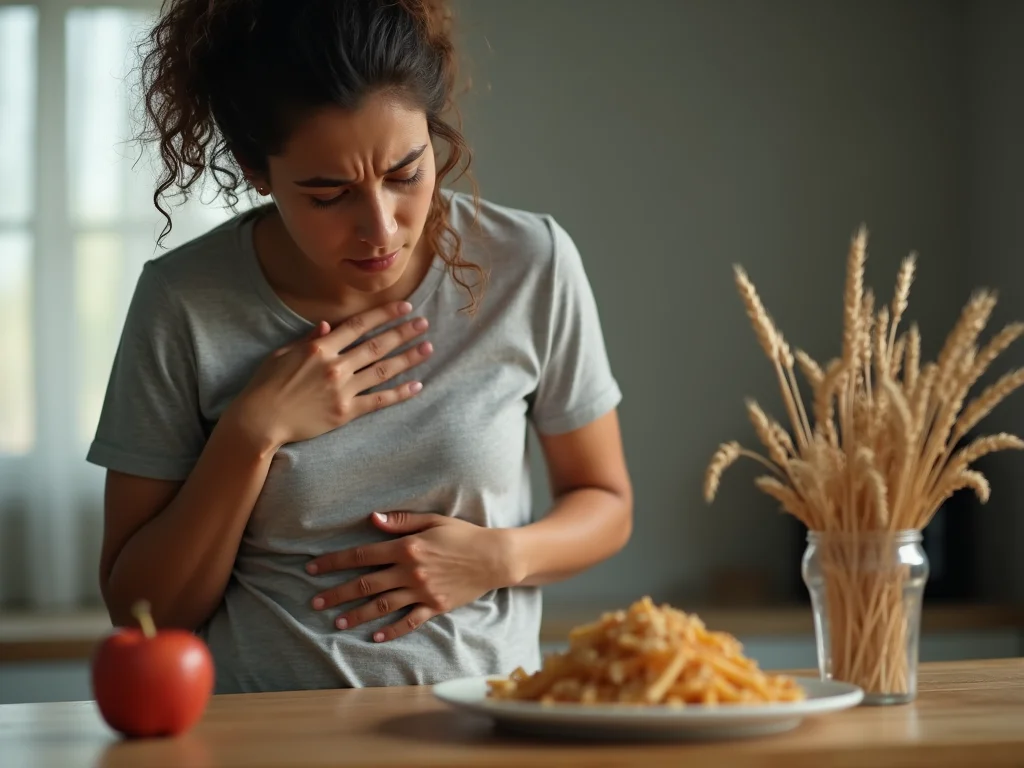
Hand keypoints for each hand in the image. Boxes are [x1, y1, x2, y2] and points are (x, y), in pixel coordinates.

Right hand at [228, 301, 431, 450]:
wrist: (259, 421)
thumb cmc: (266, 386)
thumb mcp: (282, 355)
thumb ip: (307, 339)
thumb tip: (326, 325)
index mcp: (320, 348)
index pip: (359, 326)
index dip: (384, 315)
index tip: (405, 307)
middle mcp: (335, 366)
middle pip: (377, 345)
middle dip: (403, 332)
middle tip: (424, 324)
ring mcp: (342, 390)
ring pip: (383, 370)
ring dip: (408, 358)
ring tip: (428, 348)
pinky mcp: (345, 413)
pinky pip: (378, 401)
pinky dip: (399, 393)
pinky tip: (417, 385)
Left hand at [305, 512, 513, 642]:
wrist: (494, 557)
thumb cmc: (463, 534)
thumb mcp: (432, 520)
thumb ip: (401, 521)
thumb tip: (371, 519)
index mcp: (407, 547)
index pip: (362, 555)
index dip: (334, 562)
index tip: (313, 568)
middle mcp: (410, 571)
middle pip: (365, 584)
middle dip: (337, 593)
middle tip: (315, 603)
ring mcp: (422, 592)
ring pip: (382, 605)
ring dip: (357, 615)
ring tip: (337, 623)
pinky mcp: (435, 607)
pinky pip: (409, 621)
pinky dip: (391, 630)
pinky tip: (375, 637)